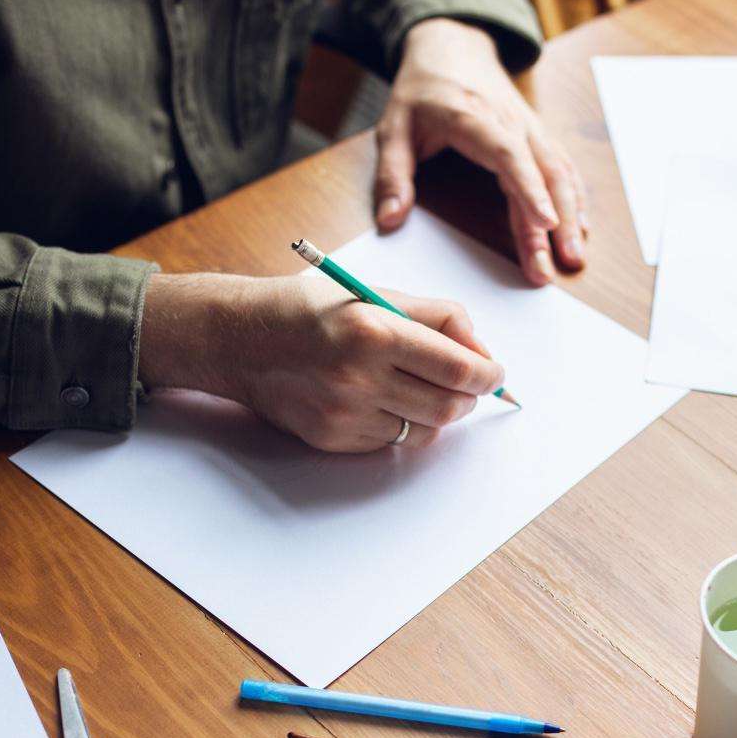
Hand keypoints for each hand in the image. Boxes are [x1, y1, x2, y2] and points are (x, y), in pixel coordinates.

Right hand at [137, 272, 502, 452]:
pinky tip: (386, 401)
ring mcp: (345, 413)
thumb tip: (482, 353)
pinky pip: (392, 443)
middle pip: (448, 406)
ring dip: (439, 413)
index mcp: (375, 330)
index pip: (458, 368)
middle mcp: (359, 376)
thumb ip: (438, 317)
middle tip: (467, 384)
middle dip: (469, 396)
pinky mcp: (333, 438)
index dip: (488, 375)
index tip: (494, 373)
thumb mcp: (375, 293)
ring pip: (425, 431)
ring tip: (426, 390)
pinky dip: (403, 425)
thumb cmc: (312, 310)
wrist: (242, 339)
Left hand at [375, 18, 586, 285]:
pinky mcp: (538, 137)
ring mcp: (530, 129)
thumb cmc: (422, 92)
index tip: (544, 223)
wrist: (452, 48)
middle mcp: (511, 123)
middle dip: (552, 224)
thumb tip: (390, 221)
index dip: (529, 190)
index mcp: (474, 119)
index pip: (509, 156)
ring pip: (559, 172)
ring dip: (570, 215)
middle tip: (552, 269)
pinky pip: (563, 168)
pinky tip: (578, 229)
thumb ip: (392, 175)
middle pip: (542, 173)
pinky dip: (574, 199)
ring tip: (573, 258)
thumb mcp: (393, 127)